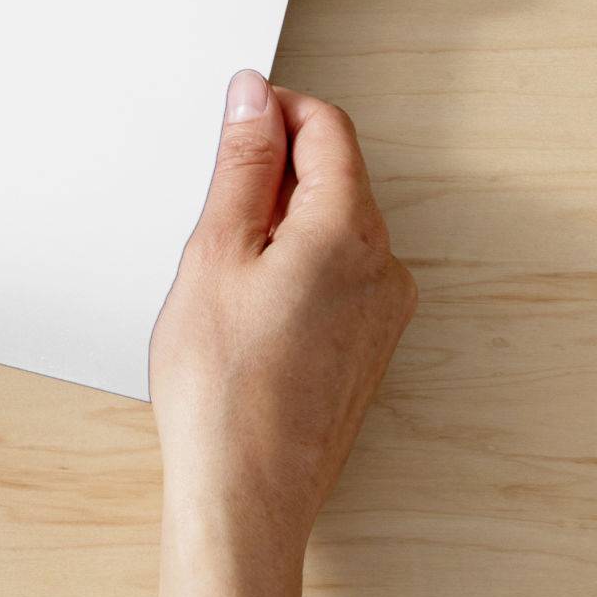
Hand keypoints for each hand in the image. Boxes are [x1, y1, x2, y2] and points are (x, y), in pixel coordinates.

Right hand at [125, 69, 415, 596]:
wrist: (245, 496)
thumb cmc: (223, 388)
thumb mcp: (215, 252)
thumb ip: (241, 164)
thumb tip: (254, 99)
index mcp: (349, 230)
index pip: (327, 126)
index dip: (275, 110)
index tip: (231, 119)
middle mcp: (383, 266)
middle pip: (335, 173)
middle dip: (274, 169)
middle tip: (212, 207)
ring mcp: (382, 311)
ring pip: (334, 224)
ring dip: (281, 219)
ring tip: (223, 268)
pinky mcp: (369, 346)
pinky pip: (337, 272)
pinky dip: (295, 264)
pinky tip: (247, 305)